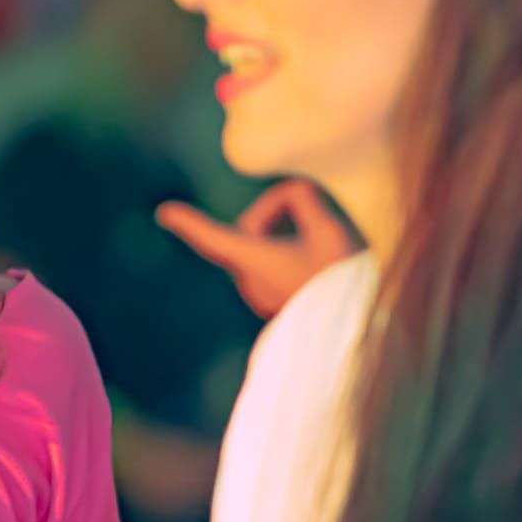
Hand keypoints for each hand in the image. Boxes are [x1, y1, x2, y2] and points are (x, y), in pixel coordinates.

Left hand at [156, 179, 357, 317]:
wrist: (357, 330)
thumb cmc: (343, 278)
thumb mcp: (328, 228)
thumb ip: (304, 200)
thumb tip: (294, 191)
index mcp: (253, 261)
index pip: (212, 237)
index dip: (189, 222)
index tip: (164, 212)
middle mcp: (248, 281)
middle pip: (249, 230)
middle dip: (274, 212)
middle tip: (310, 205)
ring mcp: (260, 295)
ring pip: (261, 248)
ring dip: (283, 232)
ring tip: (322, 241)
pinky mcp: (273, 303)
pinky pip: (272, 266)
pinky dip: (287, 252)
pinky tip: (318, 260)